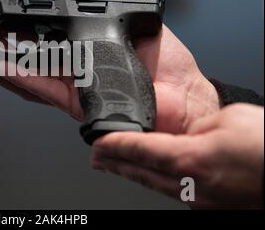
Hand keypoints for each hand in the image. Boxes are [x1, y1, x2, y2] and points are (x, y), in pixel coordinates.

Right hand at [0, 24, 220, 133]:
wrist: (184, 102)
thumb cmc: (170, 69)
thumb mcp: (136, 26)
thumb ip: (112, 18)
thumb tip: (94, 4)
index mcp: (91, 53)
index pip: (51, 42)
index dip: (27, 32)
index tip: (10, 19)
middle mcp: (78, 71)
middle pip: (33, 59)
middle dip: (6, 46)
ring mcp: (74, 88)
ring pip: (30, 75)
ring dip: (2, 61)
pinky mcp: (75, 103)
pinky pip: (40, 88)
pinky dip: (16, 76)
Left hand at [92, 104, 263, 208]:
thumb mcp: (229, 120)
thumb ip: (198, 127)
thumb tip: (186, 134)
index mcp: (191, 159)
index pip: (140, 150)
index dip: (115, 145)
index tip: (97, 142)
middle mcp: (192, 185)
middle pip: (141, 173)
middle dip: (115, 164)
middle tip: (95, 158)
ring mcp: (203, 200)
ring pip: (155, 185)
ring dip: (132, 173)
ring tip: (115, 166)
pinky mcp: (214, 205)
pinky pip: (174, 191)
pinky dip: (155, 181)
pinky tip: (151, 177)